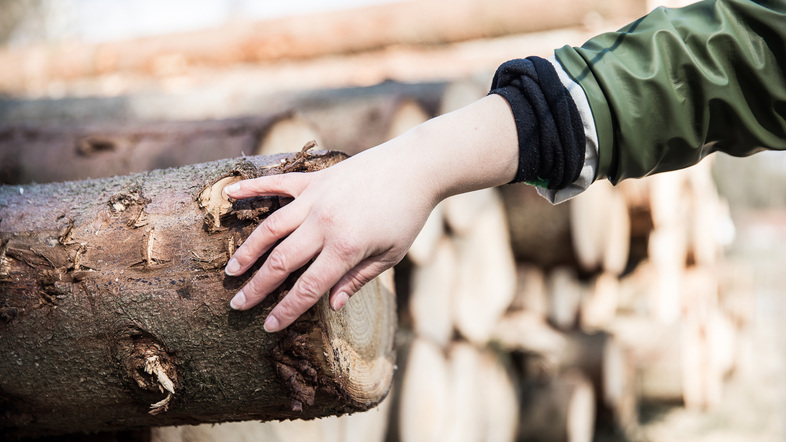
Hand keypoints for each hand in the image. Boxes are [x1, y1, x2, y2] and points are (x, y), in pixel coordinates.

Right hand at [224, 143, 438, 331]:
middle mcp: (323, 225)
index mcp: (345, 248)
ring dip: (248, 250)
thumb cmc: (406, 215)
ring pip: (270, 228)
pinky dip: (252, 188)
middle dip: (257, 287)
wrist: (415, 168)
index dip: (286, 310)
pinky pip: (277, 184)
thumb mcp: (390, 255)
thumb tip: (330, 304)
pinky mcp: (314, 180)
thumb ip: (357, 279)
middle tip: (237, 304)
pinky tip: (229, 194)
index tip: (267, 325)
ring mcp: (315, 199)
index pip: (308, 288)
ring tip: (232, 270)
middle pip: (281, 262)